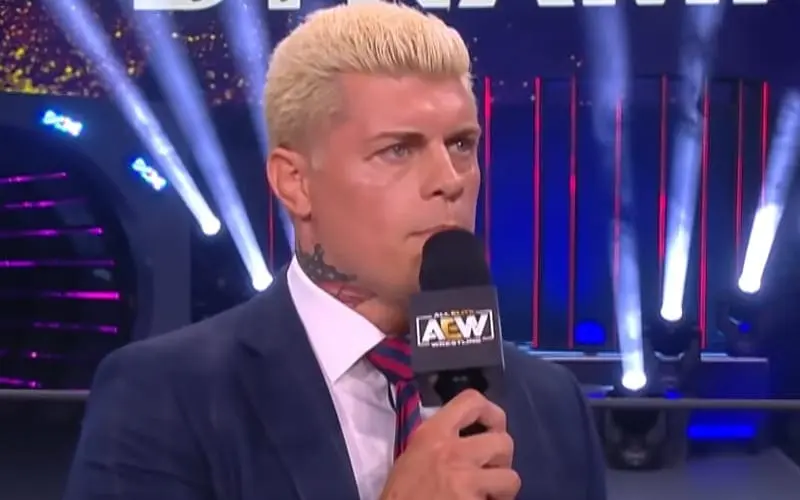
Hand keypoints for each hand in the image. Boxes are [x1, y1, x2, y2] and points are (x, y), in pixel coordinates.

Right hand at [379, 389, 519, 499]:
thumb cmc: (401, 493)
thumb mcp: (414, 454)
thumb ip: (441, 440)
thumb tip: (472, 436)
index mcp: (433, 433)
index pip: (472, 400)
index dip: (492, 412)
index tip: (493, 428)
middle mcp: (453, 452)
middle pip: (503, 442)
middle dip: (502, 460)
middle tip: (489, 472)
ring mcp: (466, 481)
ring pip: (511, 478)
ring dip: (502, 489)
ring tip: (487, 495)